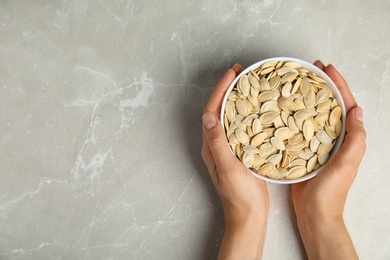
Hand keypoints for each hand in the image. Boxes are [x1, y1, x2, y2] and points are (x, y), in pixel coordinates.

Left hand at [201, 64, 268, 258]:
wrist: (249, 215)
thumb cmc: (238, 195)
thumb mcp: (228, 168)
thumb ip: (218, 143)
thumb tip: (208, 116)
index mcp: (211, 145)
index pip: (212, 111)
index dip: (220, 90)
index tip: (232, 74)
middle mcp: (217, 143)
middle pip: (219, 110)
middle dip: (227, 89)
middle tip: (241, 72)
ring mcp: (229, 147)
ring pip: (231, 116)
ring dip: (237, 98)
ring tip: (249, 84)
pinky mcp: (241, 152)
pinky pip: (242, 126)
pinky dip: (248, 113)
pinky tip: (259, 108)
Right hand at [292, 60, 365, 258]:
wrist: (315, 212)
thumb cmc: (332, 191)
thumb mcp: (347, 163)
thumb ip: (355, 138)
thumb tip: (357, 110)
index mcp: (347, 138)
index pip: (345, 104)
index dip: (338, 84)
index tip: (326, 68)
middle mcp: (333, 137)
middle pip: (328, 105)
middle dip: (321, 85)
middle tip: (310, 69)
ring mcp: (317, 143)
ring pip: (313, 114)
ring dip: (307, 97)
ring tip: (296, 83)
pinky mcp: (303, 150)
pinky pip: (299, 127)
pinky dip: (294, 115)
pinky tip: (283, 109)